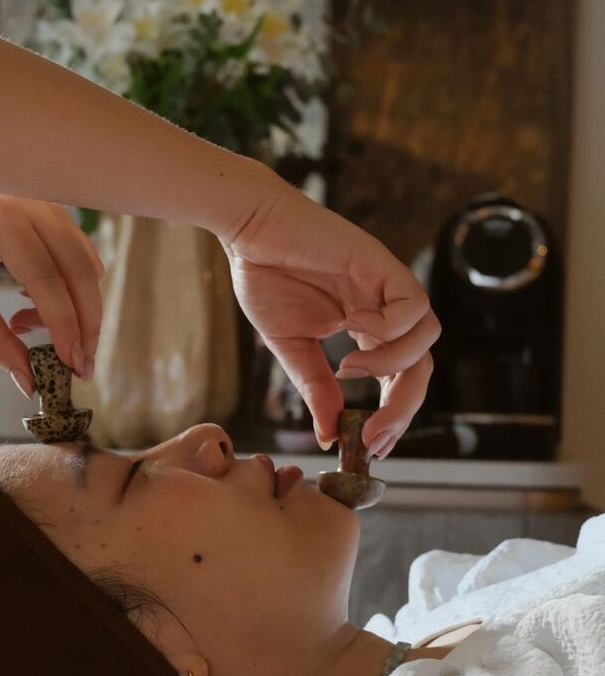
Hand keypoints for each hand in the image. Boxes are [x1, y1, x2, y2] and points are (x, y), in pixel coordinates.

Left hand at [0, 184, 103, 392]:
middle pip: (80, 270)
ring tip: (30, 326)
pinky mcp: (56, 213)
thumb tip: (29, 379)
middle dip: (86, 324)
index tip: (70, 364)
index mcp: (0, 218)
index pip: (47, 279)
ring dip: (75, 309)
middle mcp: (32, 203)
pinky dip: (69, 289)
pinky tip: (33, 301)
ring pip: (86, 266)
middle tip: (80, 365)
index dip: (64, 326)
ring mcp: (49, 204)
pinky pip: (80, 257)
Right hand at [221, 180, 439, 453]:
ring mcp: (386, 285)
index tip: (371, 446)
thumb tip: (329, 436)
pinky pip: (413, 304)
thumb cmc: (266, 276)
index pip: (400, 378)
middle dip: (402, 407)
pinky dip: (389, 326)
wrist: (248, 229)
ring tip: (349, 368)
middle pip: (422, 365)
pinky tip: (352, 327)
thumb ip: (315, 387)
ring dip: (392, 365)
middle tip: (372, 435)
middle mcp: (385, 309)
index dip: (393, 415)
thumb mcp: (290, 347)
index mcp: (368, 329)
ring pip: (427, 336)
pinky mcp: (381, 263)